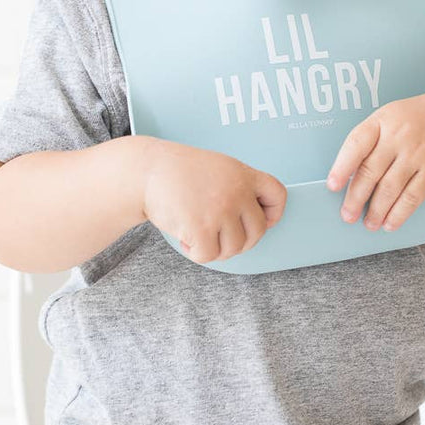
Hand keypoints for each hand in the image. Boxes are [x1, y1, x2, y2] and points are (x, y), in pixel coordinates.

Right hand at [142, 139, 287, 263]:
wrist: (146, 170)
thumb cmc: (179, 172)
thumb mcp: (218, 168)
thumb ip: (238, 189)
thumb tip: (253, 224)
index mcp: (243, 174)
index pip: (278, 195)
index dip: (273, 214)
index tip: (260, 220)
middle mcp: (237, 192)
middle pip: (257, 232)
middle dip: (239, 240)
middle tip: (218, 235)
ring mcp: (221, 210)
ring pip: (234, 248)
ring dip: (216, 248)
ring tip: (198, 234)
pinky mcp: (202, 228)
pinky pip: (209, 256)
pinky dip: (196, 253)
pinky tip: (185, 239)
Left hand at [325, 87, 424, 231]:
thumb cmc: (420, 119)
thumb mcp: (392, 117)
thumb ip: (372, 141)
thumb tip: (349, 176)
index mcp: (383, 121)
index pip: (356, 144)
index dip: (342, 167)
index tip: (332, 186)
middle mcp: (399, 136)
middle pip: (371, 171)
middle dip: (355, 197)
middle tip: (347, 215)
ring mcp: (418, 154)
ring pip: (390, 189)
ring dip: (376, 210)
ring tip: (368, 223)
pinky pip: (412, 198)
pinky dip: (399, 214)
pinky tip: (390, 223)